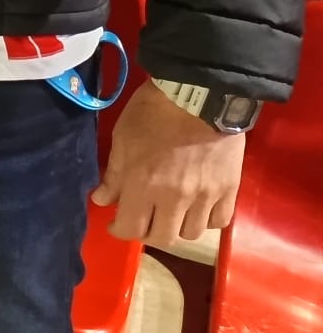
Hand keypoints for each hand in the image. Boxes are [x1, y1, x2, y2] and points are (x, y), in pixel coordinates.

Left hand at [92, 81, 245, 244]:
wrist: (198, 94)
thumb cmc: (152, 112)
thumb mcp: (122, 139)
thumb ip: (114, 175)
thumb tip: (102, 200)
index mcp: (144, 185)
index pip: (131, 229)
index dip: (120, 230)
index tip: (117, 223)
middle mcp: (176, 199)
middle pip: (163, 238)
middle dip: (148, 232)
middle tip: (144, 219)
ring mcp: (206, 197)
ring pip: (191, 234)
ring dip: (177, 227)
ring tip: (170, 212)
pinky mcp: (229, 190)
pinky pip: (220, 221)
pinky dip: (206, 220)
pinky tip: (197, 209)